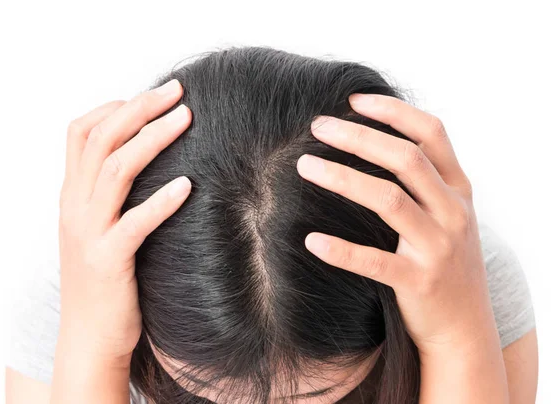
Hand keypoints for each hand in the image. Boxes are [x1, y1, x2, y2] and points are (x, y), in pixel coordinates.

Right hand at [57, 79, 191, 363]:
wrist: (89, 338)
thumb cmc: (105, 280)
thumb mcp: (98, 229)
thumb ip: (111, 195)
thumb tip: (147, 161)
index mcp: (72, 195)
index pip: (80, 132)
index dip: (114, 106)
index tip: (151, 96)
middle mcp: (74, 207)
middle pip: (101, 139)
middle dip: (139, 108)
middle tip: (178, 90)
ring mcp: (88, 233)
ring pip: (115, 170)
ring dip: (152, 139)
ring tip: (186, 119)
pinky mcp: (108, 261)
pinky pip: (135, 223)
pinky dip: (161, 201)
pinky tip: (188, 185)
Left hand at [296, 94, 496, 355]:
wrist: (465, 326)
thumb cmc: (447, 261)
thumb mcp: (450, 214)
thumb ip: (428, 179)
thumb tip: (379, 138)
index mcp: (459, 190)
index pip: (431, 134)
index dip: (393, 112)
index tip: (353, 99)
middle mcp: (453, 212)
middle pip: (405, 159)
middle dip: (359, 137)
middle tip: (318, 126)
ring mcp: (438, 248)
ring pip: (389, 200)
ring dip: (342, 178)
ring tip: (304, 166)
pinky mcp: (419, 282)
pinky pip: (375, 262)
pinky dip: (341, 250)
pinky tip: (311, 240)